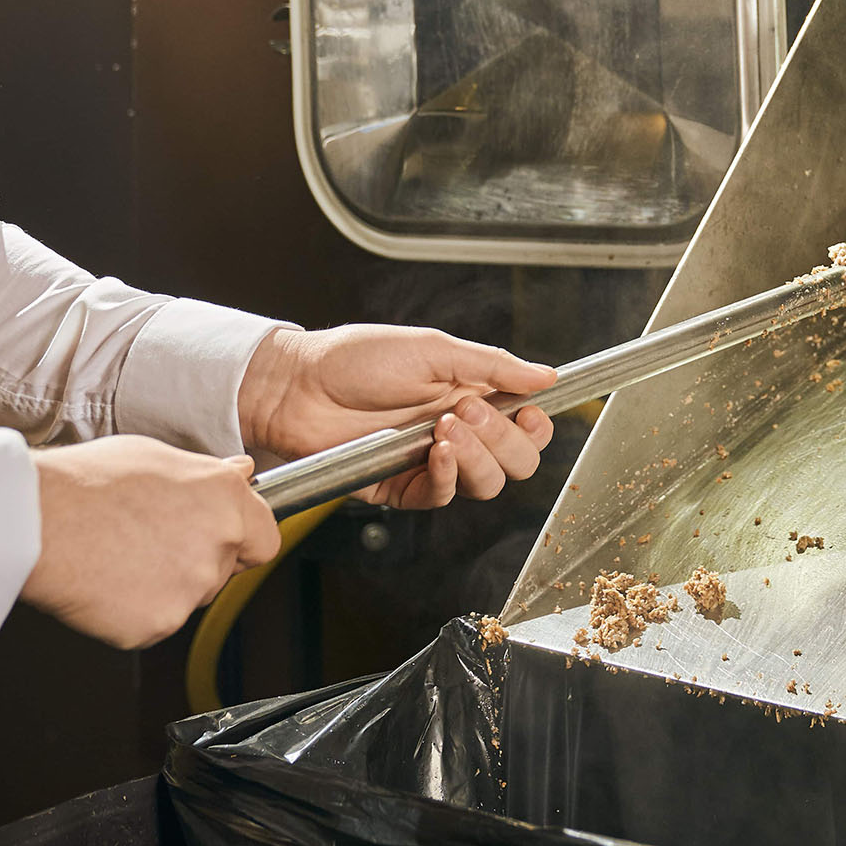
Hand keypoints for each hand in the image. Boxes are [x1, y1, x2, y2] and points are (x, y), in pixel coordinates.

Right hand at [22, 436, 279, 648]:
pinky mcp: (157, 625)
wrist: (35, 521)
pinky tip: (106, 582)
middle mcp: (218, 544)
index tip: (224, 541)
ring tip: (119, 555)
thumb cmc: (87, 483)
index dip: (242, 541)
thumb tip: (241, 472)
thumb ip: (206, 473)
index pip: (265, 539)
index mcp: (225, 500)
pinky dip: (132, 612)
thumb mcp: (156, 456)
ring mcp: (189, 589)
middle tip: (149, 543)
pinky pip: (153, 624)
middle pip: (223, 571)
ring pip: (188, 598)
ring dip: (164, 586)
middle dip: (195, 562)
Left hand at [236, 324, 556, 509]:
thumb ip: (493, 365)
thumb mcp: (434, 349)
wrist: (299, 386)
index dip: (535, 426)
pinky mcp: (402, 486)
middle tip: (469, 410)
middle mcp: (459, 431)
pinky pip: (443, 496)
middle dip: (504, 438)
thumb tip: (547, 374)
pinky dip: (448, 475)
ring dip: (477, 455)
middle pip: (516, 460)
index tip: (527, 412)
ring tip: (445, 427)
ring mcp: (432, 462)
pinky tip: (435, 450)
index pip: (527, 425)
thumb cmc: (357, 358)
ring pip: (487, 483)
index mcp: (471, 394)